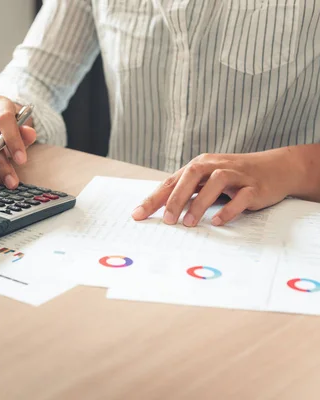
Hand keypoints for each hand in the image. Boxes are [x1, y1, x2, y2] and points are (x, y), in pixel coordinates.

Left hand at [131, 150, 298, 226]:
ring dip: (199, 204)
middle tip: (167, 220)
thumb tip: (160, 211)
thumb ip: (187, 191)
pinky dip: (229, 209)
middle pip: (191, 175)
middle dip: (176, 198)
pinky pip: (241, 197)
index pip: (171, 181)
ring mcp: (236, 175)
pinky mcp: (254, 186)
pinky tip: (218, 222)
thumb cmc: (234, 177)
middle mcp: (215, 166)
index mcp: (199, 165)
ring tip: (188, 224)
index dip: (154, 198)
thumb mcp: (207, 180)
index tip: (138, 215)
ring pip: (215, 183)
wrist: (276, 168)